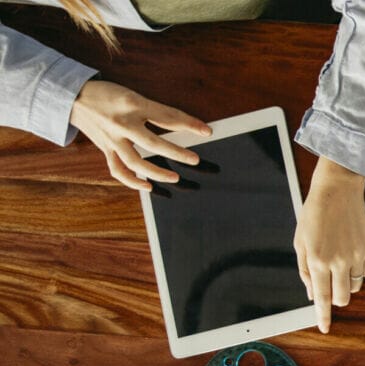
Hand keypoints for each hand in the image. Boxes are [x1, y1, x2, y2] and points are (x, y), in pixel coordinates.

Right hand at [69, 80, 210, 189]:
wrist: (71, 97)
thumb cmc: (106, 95)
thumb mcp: (132, 95)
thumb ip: (154, 110)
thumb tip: (179, 123)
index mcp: (134, 105)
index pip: (168, 116)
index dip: (189, 124)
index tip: (206, 131)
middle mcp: (123, 124)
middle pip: (154, 143)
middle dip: (177, 153)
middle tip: (194, 160)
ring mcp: (113, 139)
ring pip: (136, 162)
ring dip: (156, 172)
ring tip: (174, 177)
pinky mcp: (105, 149)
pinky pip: (118, 170)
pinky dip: (132, 180)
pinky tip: (147, 186)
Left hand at [294, 158, 364, 332]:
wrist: (337, 190)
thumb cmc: (315, 213)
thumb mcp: (300, 242)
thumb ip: (304, 270)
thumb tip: (311, 293)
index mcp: (318, 260)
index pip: (322, 298)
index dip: (323, 317)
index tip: (325, 328)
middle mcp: (339, 261)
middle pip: (343, 298)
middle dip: (336, 298)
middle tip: (329, 285)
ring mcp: (357, 256)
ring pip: (354, 286)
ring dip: (346, 282)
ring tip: (338, 263)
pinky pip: (364, 272)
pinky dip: (355, 270)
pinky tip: (348, 252)